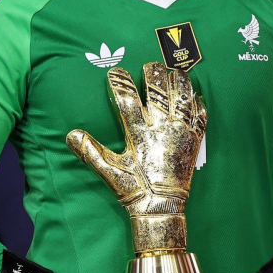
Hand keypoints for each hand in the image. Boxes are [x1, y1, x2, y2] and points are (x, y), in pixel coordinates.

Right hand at [66, 63, 206, 254]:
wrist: (162, 207)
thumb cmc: (134, 189)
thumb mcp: (109, 171)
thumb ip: (90, 152)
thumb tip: (71, 134)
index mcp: (139, 133)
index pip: (127, 99)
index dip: (120, 82)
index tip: (115, 71)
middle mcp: (161, 128)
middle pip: (158, 90)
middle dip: (153, 74)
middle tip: (149, 65)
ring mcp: (180, 131)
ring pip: (182, 97)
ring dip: (178, 81)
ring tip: (174, 71)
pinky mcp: (195, 140)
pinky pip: (201, 115)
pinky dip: (198, 102)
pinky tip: (195, 94)